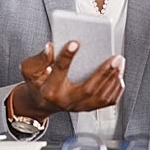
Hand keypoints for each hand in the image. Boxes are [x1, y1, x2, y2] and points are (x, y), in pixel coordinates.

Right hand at [10, 41, 124, 120]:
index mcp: (50, 90)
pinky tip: (119, 75)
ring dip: (113, 79)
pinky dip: (116, 89)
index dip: (66, 57)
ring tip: (119, 62)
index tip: (75, 42)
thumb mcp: (30, 69)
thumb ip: (39, 59)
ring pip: (101, 96)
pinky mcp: (88, 107)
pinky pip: (106, 102)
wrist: (41, 102)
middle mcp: (66, 100)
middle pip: (88, 89)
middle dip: (104, 72)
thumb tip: (50, 47)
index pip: (59, 71)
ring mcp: (79, 106)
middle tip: (115, 57)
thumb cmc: (38, 83)